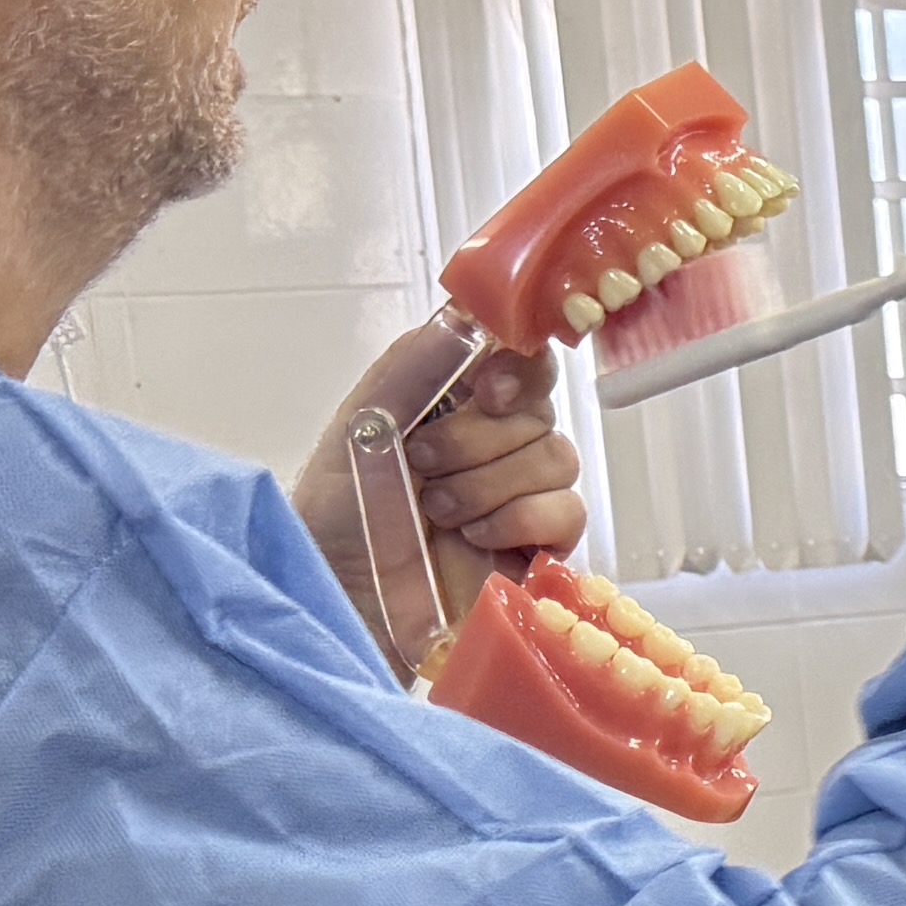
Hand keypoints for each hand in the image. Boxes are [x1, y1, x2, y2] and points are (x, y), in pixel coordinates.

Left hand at [294, 314, 582, 669]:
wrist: (340, 594)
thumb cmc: (337, 512)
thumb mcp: (364, 419)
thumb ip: (419, 362)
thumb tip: (474, 311)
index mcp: (456, 402)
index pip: (523, 359)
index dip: (519, 368)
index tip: (487, 392)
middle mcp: (495, 442)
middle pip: (540, 410)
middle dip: (477, 440)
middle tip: (423, 467)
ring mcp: (521, 495)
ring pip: (556, 458)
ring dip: (490, 484)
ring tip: (439, 512)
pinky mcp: (538, 546)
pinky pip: (567, 511)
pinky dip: (520, 519)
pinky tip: (475, 538)